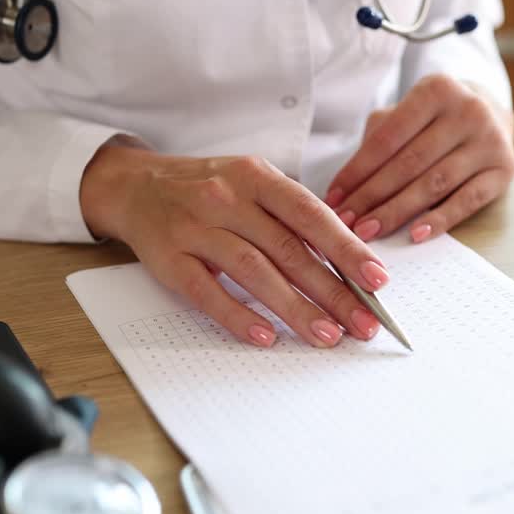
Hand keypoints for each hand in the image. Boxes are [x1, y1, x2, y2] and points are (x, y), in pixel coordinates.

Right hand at [79, 144, 388, 347]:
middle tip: (363, 323)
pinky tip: (264, 336)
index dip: (347, 249)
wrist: (136, 186)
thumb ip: (292, 216)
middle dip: (332, 291)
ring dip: (294, 307)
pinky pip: (206, 291)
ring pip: (253, 270)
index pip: (311, 215)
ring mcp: (195, 228)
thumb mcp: (252, 184)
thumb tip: (347, 262)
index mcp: (257, 177)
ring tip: (327, 335)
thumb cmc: (208, 190)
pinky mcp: (168, 258)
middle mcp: (227, 198)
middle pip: (288, 249)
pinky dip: (237, 315)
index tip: (377, 281)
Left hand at [325, 74, 513, 243]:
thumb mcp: (406, 113)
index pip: (388, 138)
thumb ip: (378, 140)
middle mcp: (468, 111)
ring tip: (369, 232)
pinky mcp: (504, 171)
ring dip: (397, 212)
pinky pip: (466, 201)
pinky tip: (414, 235)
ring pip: (434, 184)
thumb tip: (346, 190)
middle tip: (346, 223)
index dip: (357, 171)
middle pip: (409, 163)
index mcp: (436, 89)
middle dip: (372, 197)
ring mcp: (490, 141)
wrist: (492, 112)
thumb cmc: (434, 118)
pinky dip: (439, 220)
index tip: (334, 198)